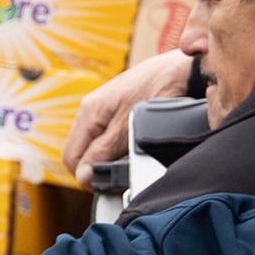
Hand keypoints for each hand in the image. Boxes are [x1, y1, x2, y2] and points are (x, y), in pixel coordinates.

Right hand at [67, 52, 193, 176]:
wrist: (184, 68)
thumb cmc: (159, 90)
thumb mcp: (129, 129)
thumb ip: (103, 153)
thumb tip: (83, 177)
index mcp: (89, 112)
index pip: (71, 158)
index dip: (87, 177)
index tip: (108, 185)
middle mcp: (92, 109)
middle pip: (79, 152)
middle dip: (94, 167)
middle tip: (120, 176)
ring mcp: (105, 107)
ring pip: (93, 144)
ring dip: (107, 157)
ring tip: (130, 160)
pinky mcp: (119, 108)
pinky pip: (107, 135)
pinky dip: (117, 146)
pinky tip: (134, 146)